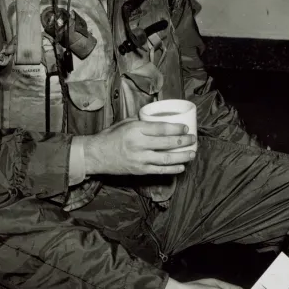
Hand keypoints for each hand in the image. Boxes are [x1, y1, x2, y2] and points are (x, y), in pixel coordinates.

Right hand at [76, 118, 196, 175]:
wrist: (95, 155)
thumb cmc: (110, 137)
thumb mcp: (125, 123)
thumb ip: (141, 121)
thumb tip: (157, 117)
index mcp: (135, 130)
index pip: (161, 128)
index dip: (176, 128)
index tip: (185, 128)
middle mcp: (139, 144)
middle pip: (167, 143)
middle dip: (183, 141)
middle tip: (193, 139)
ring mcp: (140, 159)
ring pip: (166, 158)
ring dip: (182, 156)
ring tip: (192, 153)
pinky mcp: (139, 170)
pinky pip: (160, 170)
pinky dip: (172, 169)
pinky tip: (181, 167)